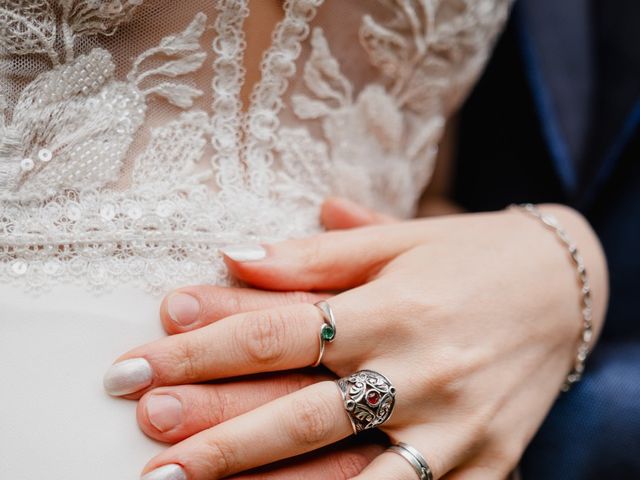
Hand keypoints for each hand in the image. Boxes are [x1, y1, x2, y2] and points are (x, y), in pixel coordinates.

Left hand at [105, 201, 606, 478]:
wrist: (567, 287)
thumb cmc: (471, 255)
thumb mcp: (397, 240)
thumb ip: (315, 254)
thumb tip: (233, 255)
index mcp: (394, 308)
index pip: (279, 333)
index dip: (201, 346)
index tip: (137, 362)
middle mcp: (421, 372)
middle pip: (301, 414)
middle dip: (214, 433)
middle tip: (147, 442)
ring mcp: (455, 429)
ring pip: (348, 475)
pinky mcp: (485, 464)